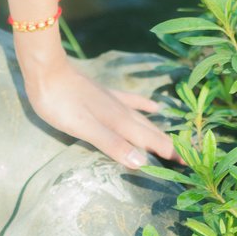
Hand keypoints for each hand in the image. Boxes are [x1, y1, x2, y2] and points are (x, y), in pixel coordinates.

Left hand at [22, 51, 183, 169]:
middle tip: (186, 160)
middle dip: (168, 146)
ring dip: (158, 131)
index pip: (151, 141)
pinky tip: (153, 106)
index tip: (190, 166)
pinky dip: (144, 106)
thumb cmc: (60, 102)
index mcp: (119, 122)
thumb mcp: (84, 128)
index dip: (170, 153)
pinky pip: (131, 102)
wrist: (46, 69)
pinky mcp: (103, 93)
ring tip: (174, 141)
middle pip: (150, 131)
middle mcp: (121, 111)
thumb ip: (112, 144)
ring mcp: (113, 100)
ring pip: (143, 119)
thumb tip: (142, 162)